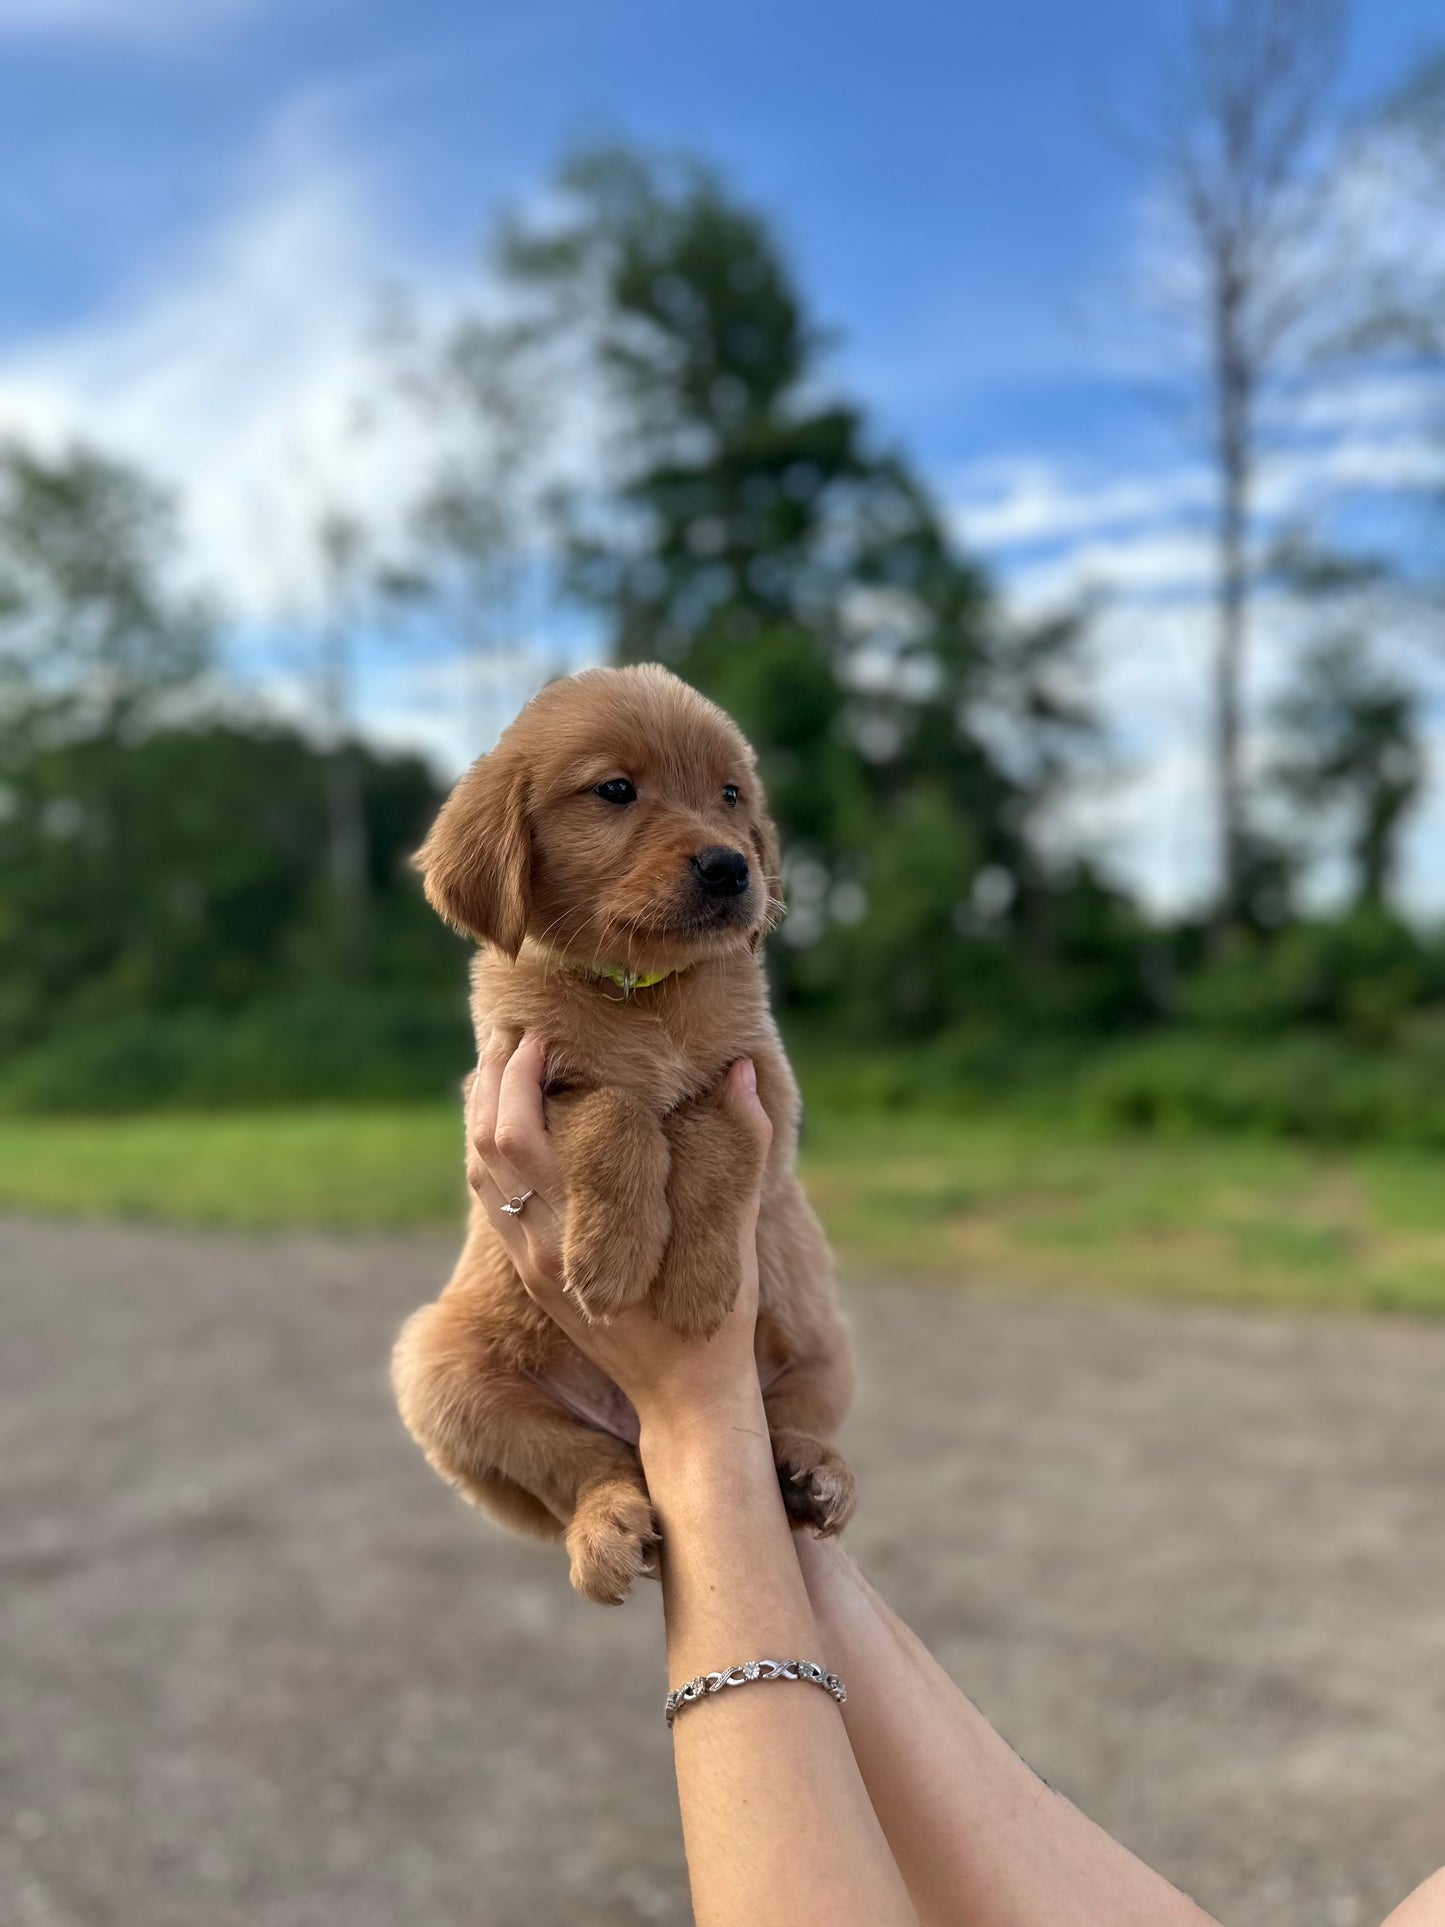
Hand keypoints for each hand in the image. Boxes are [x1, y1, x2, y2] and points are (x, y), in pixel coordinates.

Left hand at [467, 1032, 773, 1445]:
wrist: (684, 1405)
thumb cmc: (714, 1324)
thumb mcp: (733, 1236)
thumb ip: (741, 1150)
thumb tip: (739, 1072)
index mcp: (572, 1232)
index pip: (513, 1138)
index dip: (515, 1079)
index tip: (536, 1036)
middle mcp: (537, 1248)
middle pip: (483, 1147)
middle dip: (491, 1084)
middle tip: (511, 1032)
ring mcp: (531, 1265)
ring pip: (479, 1175)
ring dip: (484, 1115)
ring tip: (504, 1066)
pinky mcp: (533, 1278)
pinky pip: (493, 1203)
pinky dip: (491, 1155)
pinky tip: (511, 1129)